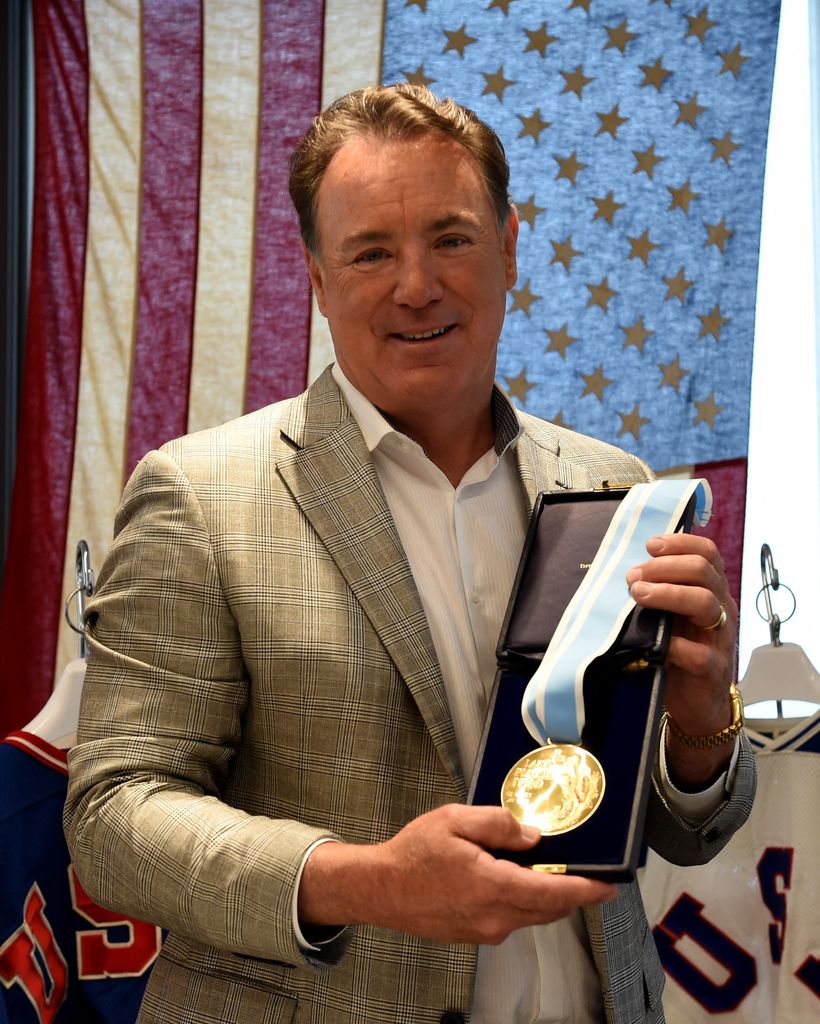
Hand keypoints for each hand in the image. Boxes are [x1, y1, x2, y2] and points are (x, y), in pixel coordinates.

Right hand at [298, 804, 616, 943]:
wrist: (380, 889)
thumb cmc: (414, 853)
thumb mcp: (455, 820)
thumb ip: (498, 824)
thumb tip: (532, 836)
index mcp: (493, 886)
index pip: (554, 893)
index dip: (586, 890)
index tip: (609, 887)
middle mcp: (494, 917)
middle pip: (548, 908)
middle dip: (569, 891)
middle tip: (581, 871)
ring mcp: (485, 930)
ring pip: (531, 915)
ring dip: (543, 895)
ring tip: (538, 868)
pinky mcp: (475, 934)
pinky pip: (510, 919)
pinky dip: (520, 901)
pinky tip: (506, 878)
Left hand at [626, 532, 737, 783]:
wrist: (698, 705)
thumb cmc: (680, 654)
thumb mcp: (672, 618)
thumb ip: (661, 595)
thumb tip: (630, 572)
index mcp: (713, 592)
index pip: (708, 553)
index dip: (680, 543)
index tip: (650, 546)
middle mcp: (721, 610)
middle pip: (703, 572)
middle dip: (664, 568)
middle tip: (634, 577)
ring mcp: (719, 639)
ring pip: (704, 602)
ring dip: (667, 593)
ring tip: (638, 594)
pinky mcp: (712, 670)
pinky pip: (697, 652)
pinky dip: (671, 645)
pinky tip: (651, 644)